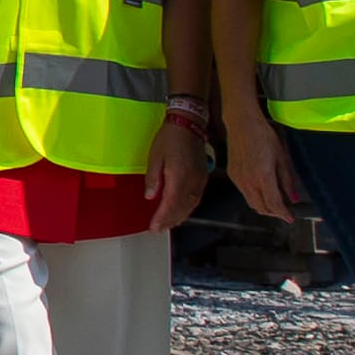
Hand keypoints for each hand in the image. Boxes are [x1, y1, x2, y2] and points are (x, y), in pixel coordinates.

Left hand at [150, 110, 213, 238]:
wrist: (189, 124)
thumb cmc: (169, 138)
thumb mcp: (154, 156)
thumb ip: (153, 178)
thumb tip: (150, 197)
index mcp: (178, 177)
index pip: (170, 204)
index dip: (162, 218)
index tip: (154, 228)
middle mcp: (192, 182)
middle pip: (181, 208)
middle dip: (170, 221)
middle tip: (159, 229)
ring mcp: (200, 181)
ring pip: (191, 205)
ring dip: (180, 217)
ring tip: (169, 224)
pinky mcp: (203, 177)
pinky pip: (196, 198)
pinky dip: (188, 208)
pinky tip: (182, 211)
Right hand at [223, 112, 297, 224]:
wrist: (241, 124)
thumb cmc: (265, 137)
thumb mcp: (281, 157)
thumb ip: (286, 180)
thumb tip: (293, 198)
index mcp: (263, 176)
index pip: (273, 203)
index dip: (283, 214)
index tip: (291, 219)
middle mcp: (248, 182)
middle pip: (261, 207)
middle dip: (273, 213)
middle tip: (284, 212)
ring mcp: (238, 180)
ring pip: (251, 202)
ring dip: (264, 207)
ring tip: (275, 204)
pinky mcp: (232, 175)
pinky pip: (245, 193)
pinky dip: (255, 198)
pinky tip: (262, 191)